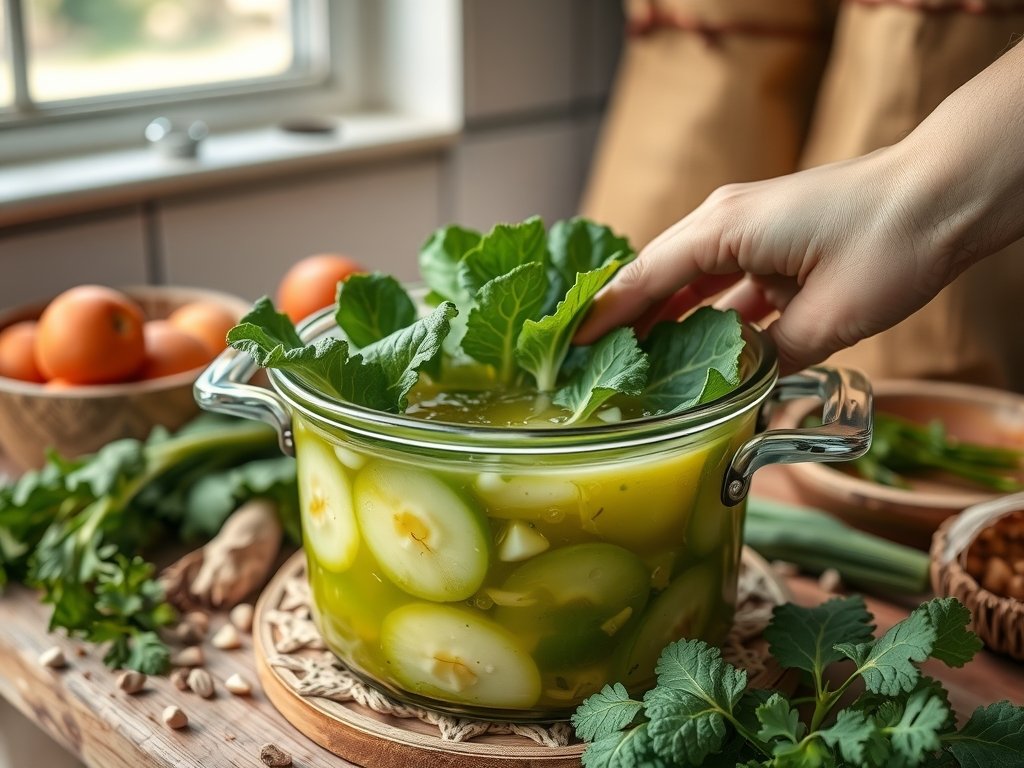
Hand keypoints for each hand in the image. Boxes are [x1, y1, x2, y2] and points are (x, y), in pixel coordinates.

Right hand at [575, 145, 962, 374]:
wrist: (947, 195)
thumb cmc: (890, 243)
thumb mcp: (827, 316)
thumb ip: (771, 355)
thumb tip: (742, 390)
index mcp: (724, 228)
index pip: (645, 279)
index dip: (605, 318)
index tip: (568, 349)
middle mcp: (726, 222)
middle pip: (658, 279)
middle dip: (626, 323)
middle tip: (595, 369)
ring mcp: (751, 231)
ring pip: (690, 284)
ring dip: (665, 323)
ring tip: (636, 368)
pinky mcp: (776, 243)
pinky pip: (726, 285)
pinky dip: (709, 318)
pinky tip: (700, 354)